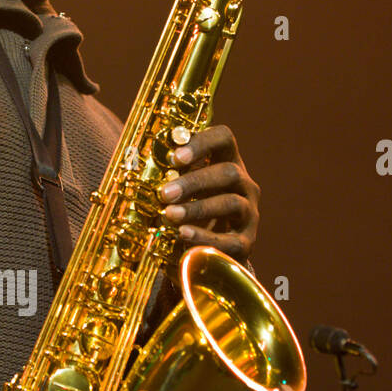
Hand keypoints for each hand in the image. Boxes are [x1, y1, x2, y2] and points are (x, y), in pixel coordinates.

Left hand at [158, 124, 259, 261]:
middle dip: (194, 181)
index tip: (175, 157)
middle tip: (165, 193)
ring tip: (169, 215)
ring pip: (231, 203)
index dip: (201, 142)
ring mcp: (249, 214)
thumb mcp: (179, 191)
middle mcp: (244, 184)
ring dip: (198, 208)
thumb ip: (167, 177)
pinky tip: (184, 235)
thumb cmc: (187, 212)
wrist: (205, 252)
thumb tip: (142, 167)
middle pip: (229, 172)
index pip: (223, 138)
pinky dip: (206, 237)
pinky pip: (231, 240)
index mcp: (226, 162)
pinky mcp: (246, 243)